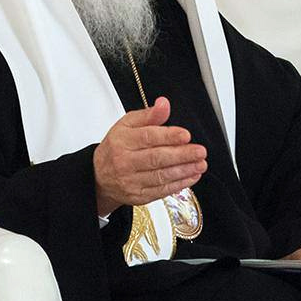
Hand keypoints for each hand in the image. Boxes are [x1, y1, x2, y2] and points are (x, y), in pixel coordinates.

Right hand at [92, 97, 207, 216]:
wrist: (100, 176)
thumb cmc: (117, 147)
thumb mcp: (127, 124)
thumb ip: (149, 115)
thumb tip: (164, 104)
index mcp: (122, 140)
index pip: (147, 137)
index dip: (168, 136)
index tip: (186, 135)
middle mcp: (125, 162)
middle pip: (156, 158)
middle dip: (182, 155)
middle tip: (199, 151)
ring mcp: (131, 181)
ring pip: (161, 176)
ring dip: (184, 170)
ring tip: (200, 163)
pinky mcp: (139, 196)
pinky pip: (162, 191)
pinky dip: (180, 184)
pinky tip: (191, 176)